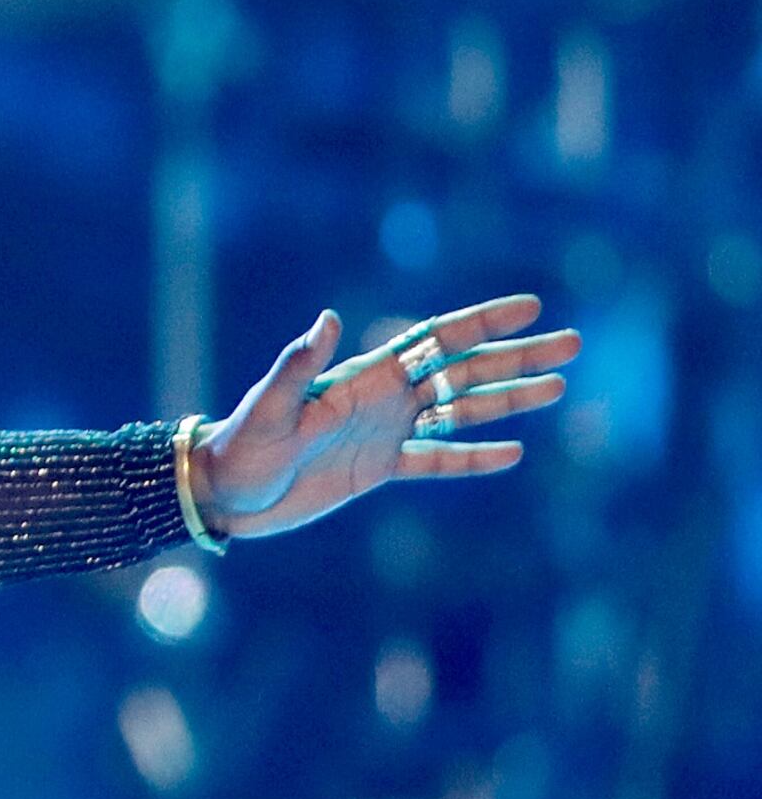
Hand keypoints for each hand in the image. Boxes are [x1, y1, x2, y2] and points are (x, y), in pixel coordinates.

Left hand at [193, 295, 577, 537]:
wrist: (223, 492)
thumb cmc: (240, 445)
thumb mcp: (269, 406)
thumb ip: (300, 364)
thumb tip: (329, 318)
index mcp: (364, 376)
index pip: (436, 339)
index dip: (484, 322)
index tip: (531, 307)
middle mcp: (383, 398)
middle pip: (464, 370)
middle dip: (517, 356)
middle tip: (574, 344)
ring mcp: (384, 433)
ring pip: (461, 411)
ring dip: (509, 400)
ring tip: (558, 387)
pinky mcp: (378, 470)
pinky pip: (437, 461)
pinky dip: (472, 458)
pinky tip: (512, 453)